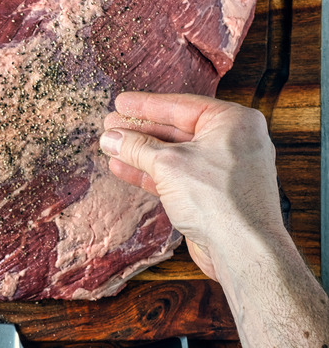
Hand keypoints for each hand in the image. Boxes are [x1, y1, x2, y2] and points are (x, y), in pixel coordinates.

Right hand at [99, 92, 283, 280]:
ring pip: (174, 154)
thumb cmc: (219, 200)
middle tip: (111, 125)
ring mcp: (223, 170)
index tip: (121, 102)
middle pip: (177, 129)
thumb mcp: (167, 164)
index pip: (180, 105)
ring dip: (141, 152)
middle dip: (140, 130)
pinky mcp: (213, 194)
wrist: (241, 249)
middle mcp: (233, 142)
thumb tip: (111, 138)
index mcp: (233, 122)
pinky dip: (151, 172)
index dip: (146, 105)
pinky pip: (178, 175)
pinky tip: (124, 168)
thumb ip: (136, 147)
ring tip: (112, 147)